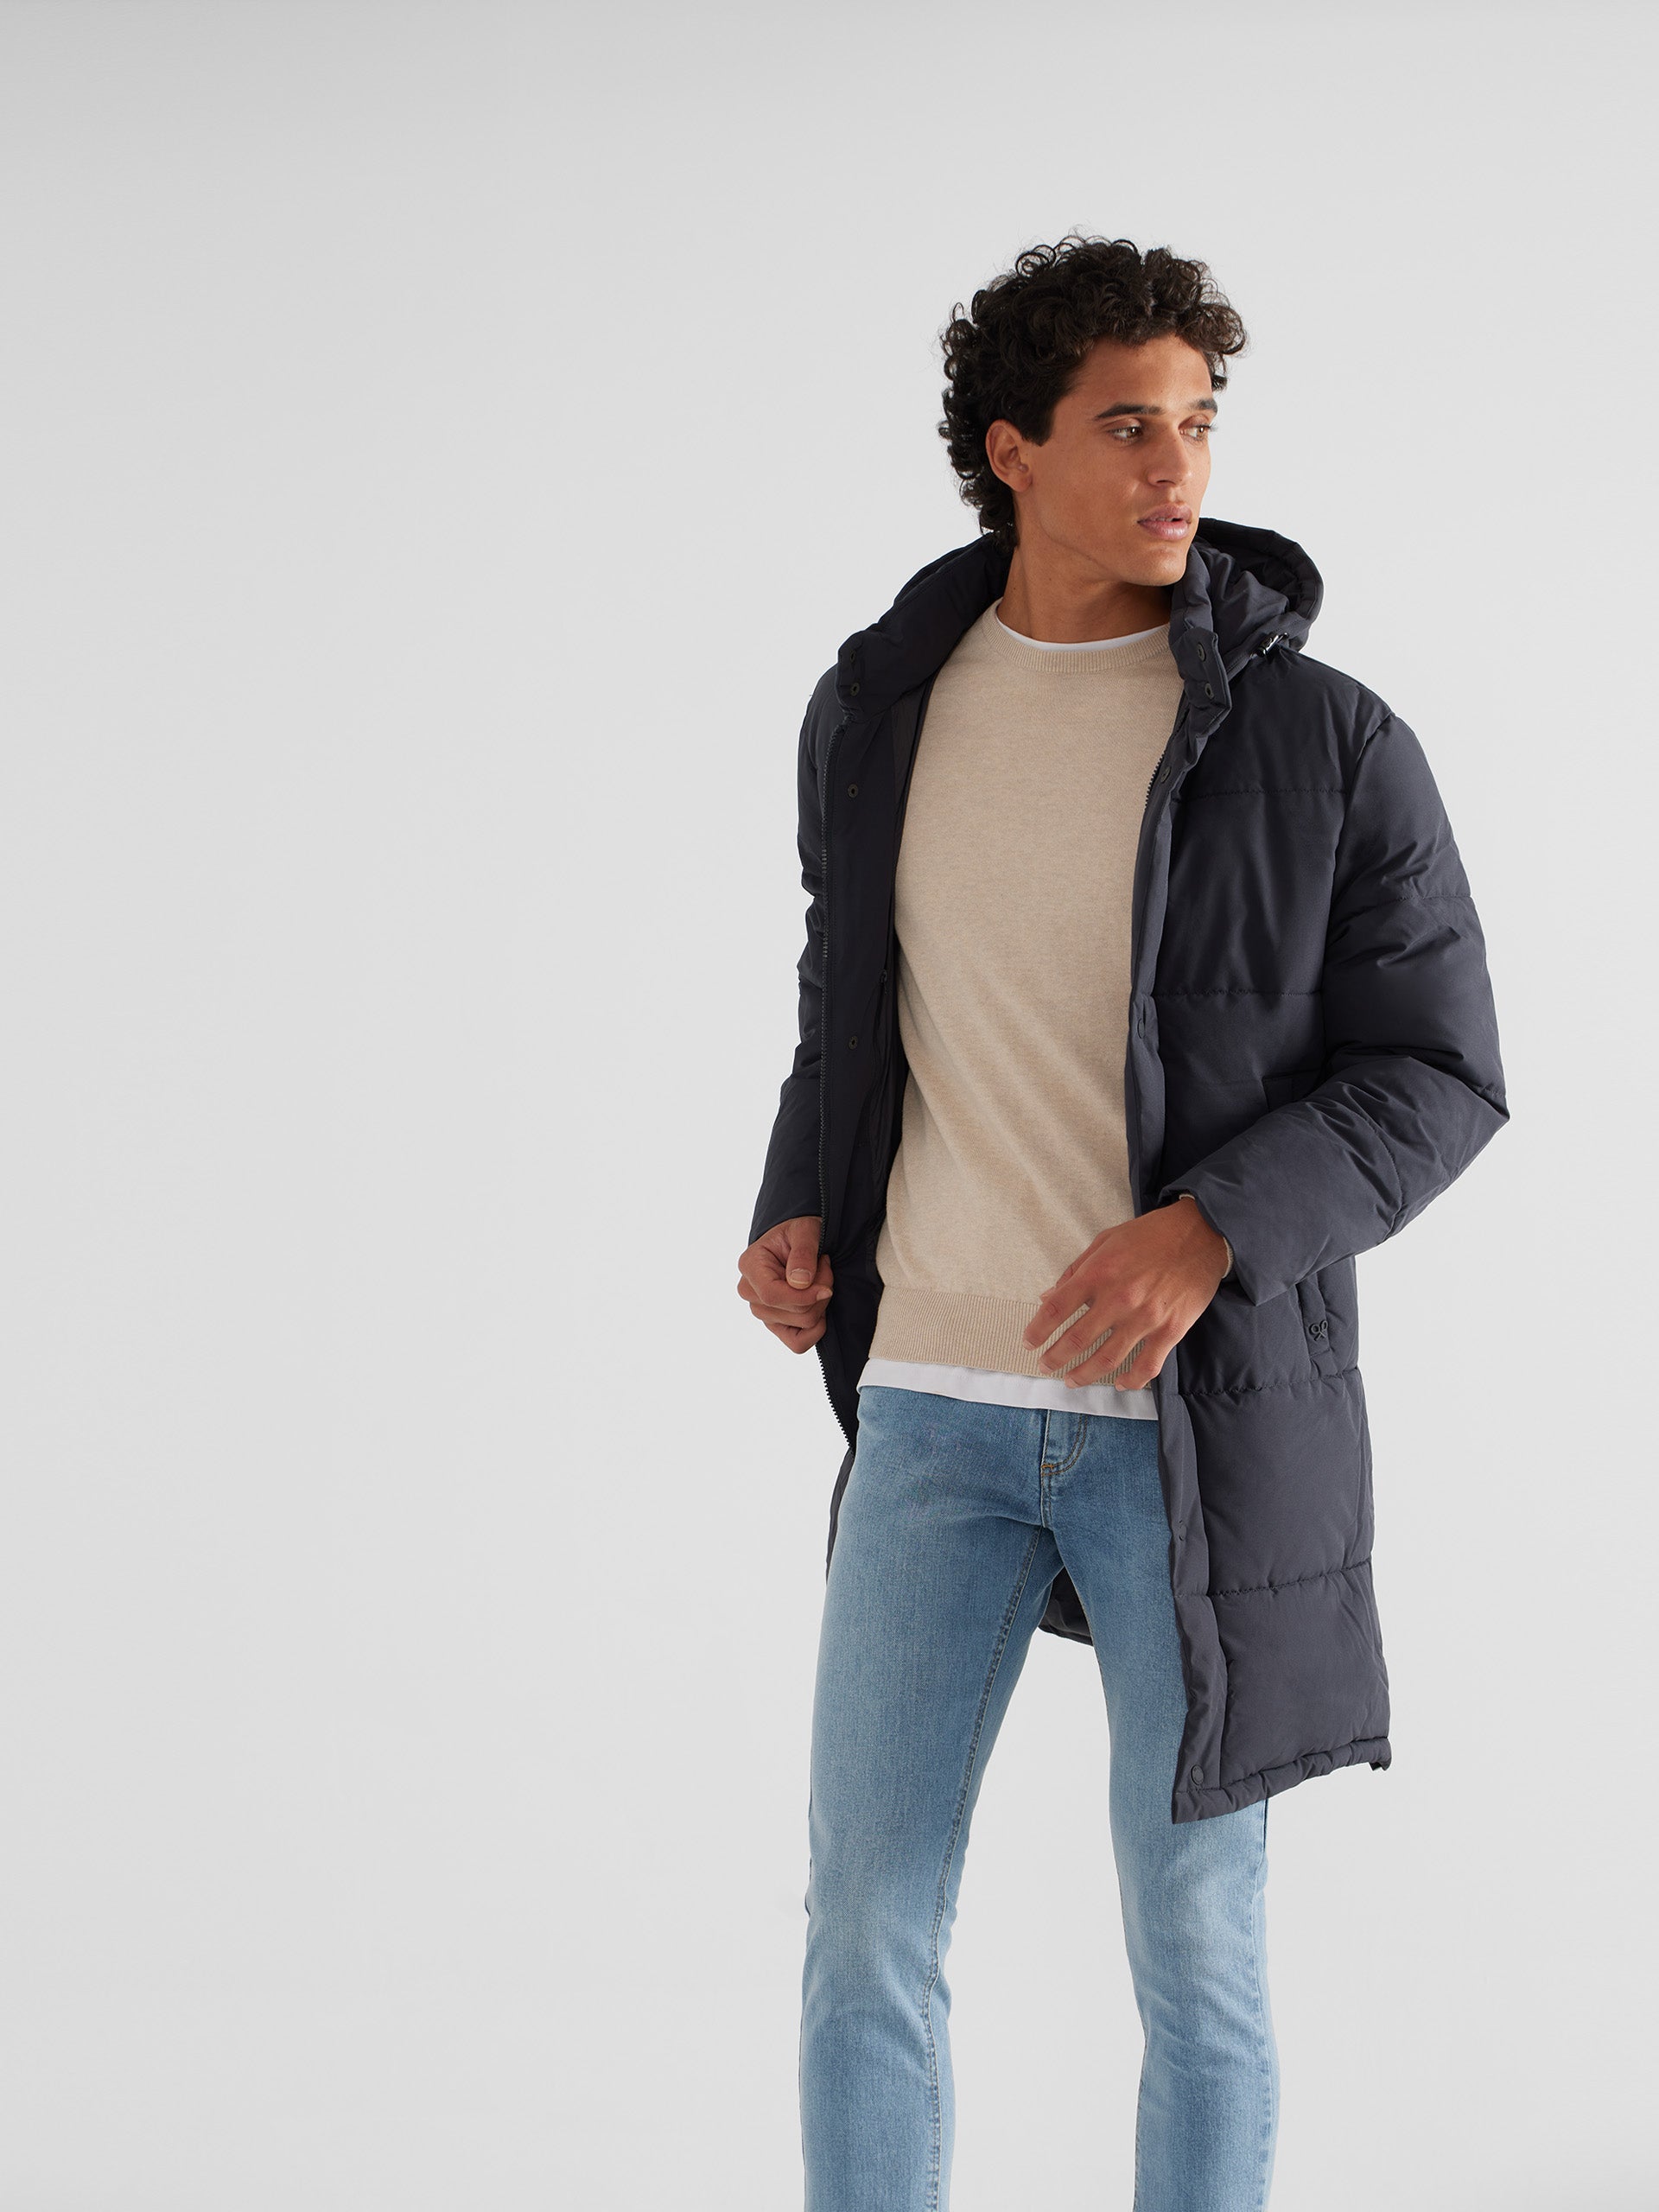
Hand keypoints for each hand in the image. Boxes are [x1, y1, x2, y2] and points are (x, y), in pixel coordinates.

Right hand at [737, 1215, 834, 1353]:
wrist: (798, 1241)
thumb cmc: (799, 1233)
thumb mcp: (806, 1231)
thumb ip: (803, 1252)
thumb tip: (799, 1282)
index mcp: (750, 1265)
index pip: (772, 1295)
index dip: (804, 1297)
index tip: (827, 1288)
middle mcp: (750, 1292)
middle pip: (792, 1312)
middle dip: (819, 1293)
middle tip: (825, 1268)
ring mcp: (761, 1311)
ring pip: (801, 1324)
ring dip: (821, 1304)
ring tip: (820, 1279)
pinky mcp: (776, 1325)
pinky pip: (798, 1343)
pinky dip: (816, 1329)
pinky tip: (819, 1305)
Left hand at [1021, 1196, 1229, 1389]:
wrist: (1201, 1234)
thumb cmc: (1151, 1235)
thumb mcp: (1106, 1241)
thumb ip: (1075, 1271)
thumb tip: (1048, 1296)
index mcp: (1099, 1273)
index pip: (1057, 1309)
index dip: (1037, 1330)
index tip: (1028, 1343)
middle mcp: (1119, 1298)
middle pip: (1077, 1340)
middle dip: (1055, 1359)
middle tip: (1045, 1366)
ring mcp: (1146, 1317)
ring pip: (1107, 1359)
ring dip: (1084, 1374)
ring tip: (1071, 1380)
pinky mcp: (1171, 1330)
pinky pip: (1147, 1365)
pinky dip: (1131, 1380)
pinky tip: (1120, 1383)